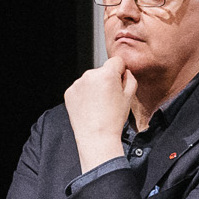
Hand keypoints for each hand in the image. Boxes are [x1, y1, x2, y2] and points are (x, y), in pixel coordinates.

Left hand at [64, 56, 138, 172]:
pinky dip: (84, 96)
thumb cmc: (114, 119)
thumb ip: (130, 78)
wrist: (96, 138)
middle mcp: (89, 75)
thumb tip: (124, 71)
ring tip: (98, 106)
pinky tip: (89, 108)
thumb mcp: (129, 97)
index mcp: (106, 74)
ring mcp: (77, 84)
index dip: (120, 72)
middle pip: (102, 71)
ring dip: (94, 88)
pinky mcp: (69, 93)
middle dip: (106, 80)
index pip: (116, 61)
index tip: (119, 83)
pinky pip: (80, 89)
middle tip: (109, 99)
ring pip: (90, 80)